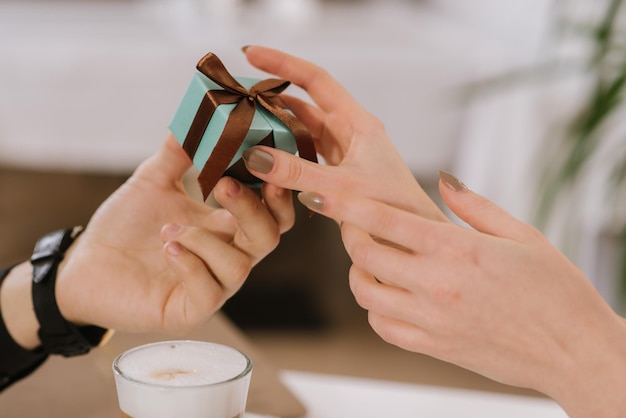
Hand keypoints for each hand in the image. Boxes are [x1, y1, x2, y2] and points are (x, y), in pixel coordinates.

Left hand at [55, 133, 293, 334]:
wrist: (85, 265)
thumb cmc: (124, 226)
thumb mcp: (153, 181)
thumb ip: (177, 152)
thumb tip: (196, 112)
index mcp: (226, 226)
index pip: (272, 212)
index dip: (277, 191)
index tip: (263, 160)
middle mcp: (227, 255)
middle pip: (269, 237)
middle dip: (254, 209)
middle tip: (225, 184)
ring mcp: (212, 285)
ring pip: (239, 266)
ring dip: (205, 241)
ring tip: (169, 229)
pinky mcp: (190, 310)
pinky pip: (209, 292)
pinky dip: (191, 266)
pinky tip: (168, 248)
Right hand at [241, 46, 446, 220]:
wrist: (412, 240)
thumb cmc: (393, 208)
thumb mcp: (342, 188)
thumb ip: (297, 172)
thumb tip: (255, 156)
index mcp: (357, 123)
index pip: (316, 79)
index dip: (282, 63)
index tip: (251, 54)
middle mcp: (349, 132)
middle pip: (304, 103)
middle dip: (271, 96)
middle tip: (238, 95)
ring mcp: (343, 151)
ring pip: (302, 129)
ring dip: (276, 126)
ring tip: (244, 124)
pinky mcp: (337, 171)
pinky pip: (304, 153)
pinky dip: (284, 152)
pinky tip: (266, 157)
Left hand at [295, 173, 625, 417]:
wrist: (574, 351)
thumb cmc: (555, 290)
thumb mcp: (522, 235)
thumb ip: (475, 205)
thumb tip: (443, 179)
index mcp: (457, 249)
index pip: (384, 220)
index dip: (345, 204)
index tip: (321, 196)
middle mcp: (436, 284)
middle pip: (364, 254)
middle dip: (349, 234)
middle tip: (354, 226)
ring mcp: (431, 319)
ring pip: (365, 292)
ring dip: (359, 272)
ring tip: (372, 262)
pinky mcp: (433, 347)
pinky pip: (382, 327)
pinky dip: (376, 308)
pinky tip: (389, 296)